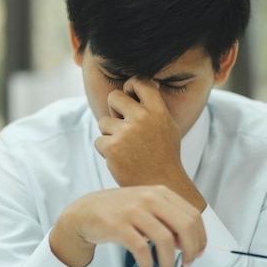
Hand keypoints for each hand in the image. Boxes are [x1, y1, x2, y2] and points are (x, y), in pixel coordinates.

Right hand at [49, 186, 205, 266]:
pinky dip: (148, 264)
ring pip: (165, 240)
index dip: (200, 238)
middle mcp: (149, 198)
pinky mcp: (118, 225)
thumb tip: (187, 243)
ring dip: (169, 262)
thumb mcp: (147, 207)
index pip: (193, 215)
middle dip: (191, 250)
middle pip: (185, 225)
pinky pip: (141, 249)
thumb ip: (168, 220)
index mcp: (160, 192)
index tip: (198, 253)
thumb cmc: (119, 211)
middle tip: (187, 264)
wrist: (85, 211)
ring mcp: (133, 210)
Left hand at [94, 77, 204, 209]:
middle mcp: (142, 118)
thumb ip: (152, 105)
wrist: (161, 184)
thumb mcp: (166, 125)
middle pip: (113, 97)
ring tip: (126, 148)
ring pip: (103, 121)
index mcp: (158, 110)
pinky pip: (99, 140)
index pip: (140, 81)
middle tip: (124, 125)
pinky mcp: (112, 147)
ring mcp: (126, 132)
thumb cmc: (163, 154)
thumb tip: (136, 84)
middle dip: (114, 110)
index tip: (129, 95)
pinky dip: (106, 150)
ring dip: (110, 134)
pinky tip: (121, 159)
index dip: (130, 85)